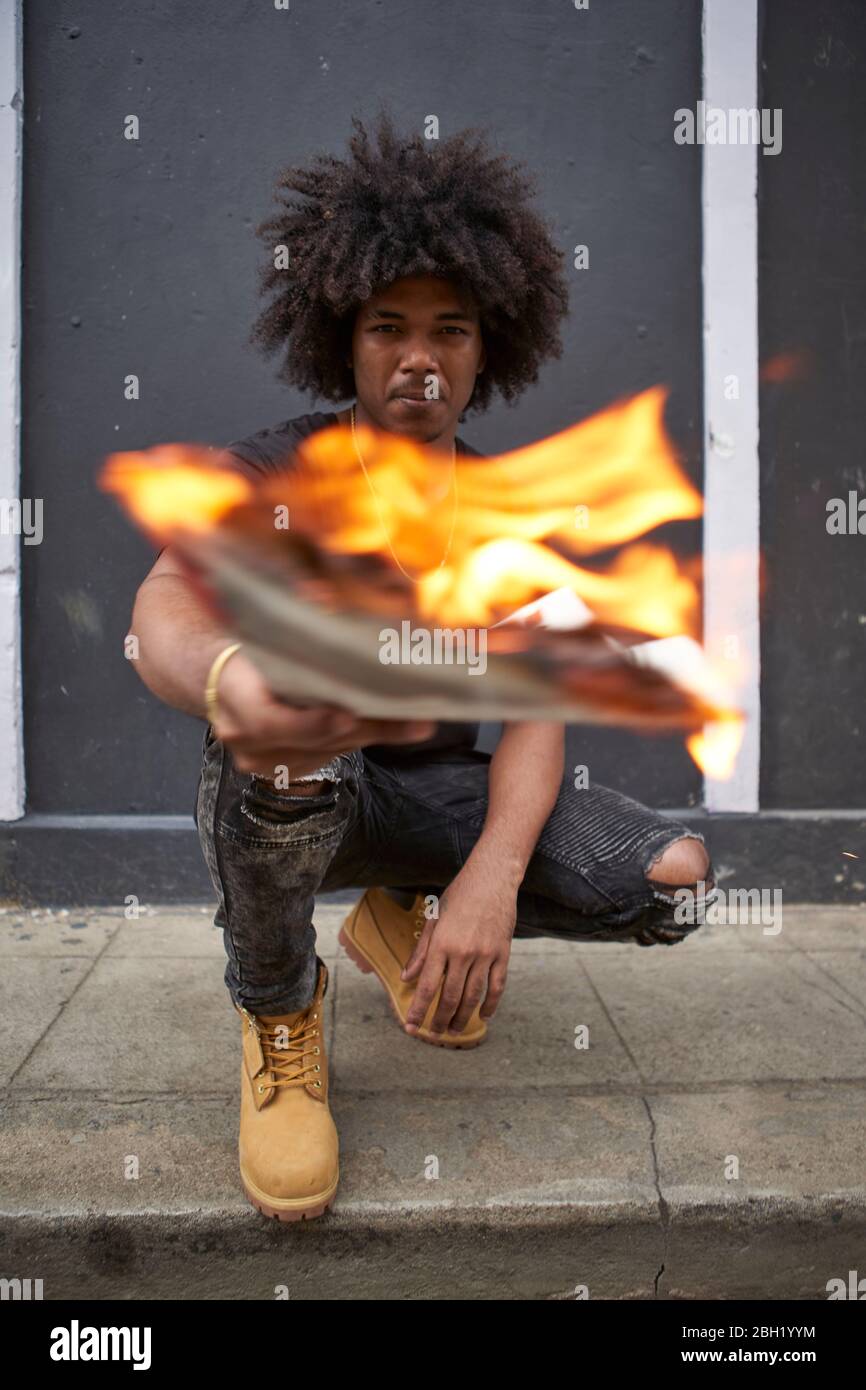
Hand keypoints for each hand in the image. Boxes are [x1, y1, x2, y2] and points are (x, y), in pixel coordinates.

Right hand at [211, 648, 435, 778]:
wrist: (215, 673)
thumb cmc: (246, 646)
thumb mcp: (266, 637)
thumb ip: (300, 646)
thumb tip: (354, 634)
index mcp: (233, 695)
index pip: (268, 720)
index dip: (309, 724)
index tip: (347, 718)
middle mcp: (241, 734)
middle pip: (311, 739)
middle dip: (367, 728)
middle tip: (416, 721)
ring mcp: (257, 759)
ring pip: (325, 751)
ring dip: (371, 736)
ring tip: (416, 724)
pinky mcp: (277, 769)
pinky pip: (324, 758)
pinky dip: (356, 741)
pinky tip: (389, 729)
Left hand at [401, 868, 515, 1035]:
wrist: (492, 878)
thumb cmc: (459, 895)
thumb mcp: (433, 918)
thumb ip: (421, 950)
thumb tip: (407, 977)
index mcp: (442, 943)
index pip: (428, 986)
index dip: (418, 1010)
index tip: (411, 1026)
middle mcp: (463, 952)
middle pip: (450, 997)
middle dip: (440, 1020)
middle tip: (434, 1033)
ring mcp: (485, 954)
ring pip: (473, 996)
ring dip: (463, 1017)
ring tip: (455, 1030)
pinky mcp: (502, 954)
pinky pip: (497, 986)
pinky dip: (491, 1004)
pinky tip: (484, 1015)